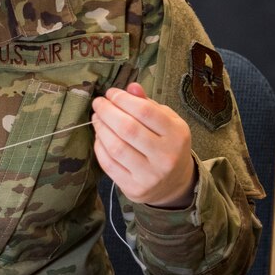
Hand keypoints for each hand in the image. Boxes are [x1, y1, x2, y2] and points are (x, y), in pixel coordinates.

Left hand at [91, 83, 197, 208]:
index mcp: (177, 135)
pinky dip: (99, 147)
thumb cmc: (167, 144)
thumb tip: (131, 87)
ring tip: (96, 118)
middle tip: (98, 103)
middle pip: (128, 129)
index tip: (111, 93)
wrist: (174, 183)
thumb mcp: (167, 121)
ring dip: (100, 128)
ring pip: (116, 148)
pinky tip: (99, 136)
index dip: (123, 99)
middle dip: (107, 112)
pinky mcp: (134, 188)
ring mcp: (150, 175)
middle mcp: (166, 156)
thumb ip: (148, 104)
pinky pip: (109, 164)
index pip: (145, 111)